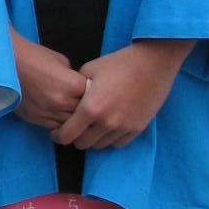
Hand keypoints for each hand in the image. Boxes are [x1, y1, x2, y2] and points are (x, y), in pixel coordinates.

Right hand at [12, 29, 87, 131]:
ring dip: (71, 119)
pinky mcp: (36, 119)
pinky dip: (58, 123)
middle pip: (83, 114)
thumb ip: (74, 78)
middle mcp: (62, 102)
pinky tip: (56, 113)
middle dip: (84, 108)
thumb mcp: (61, 61)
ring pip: (70, 124)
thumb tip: (80, 89)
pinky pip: (55, 127)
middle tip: (81, 102)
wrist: (7, 62)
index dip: (92, 93)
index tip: (90, 91)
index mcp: (72, 84)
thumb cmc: (34, 56)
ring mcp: (48, 113)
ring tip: (69, 110)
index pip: (93, 96)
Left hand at [51, 39, 193, 151]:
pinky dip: (110, 138)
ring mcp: (123, 128)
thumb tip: (68, 101)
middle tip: (75, 128)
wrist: (152, 64)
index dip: (58, 135)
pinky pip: (118, 144)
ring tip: (92, 126)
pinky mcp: (137, 129)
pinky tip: (108, 126)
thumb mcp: (89, 70)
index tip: (57, 132)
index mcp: (90, 109)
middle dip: (75, 137)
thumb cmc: (118, 63)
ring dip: (93, 138)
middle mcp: (106, 123)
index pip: (67, 135)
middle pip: (82, 144)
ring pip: (100, 145)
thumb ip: (76, 90)